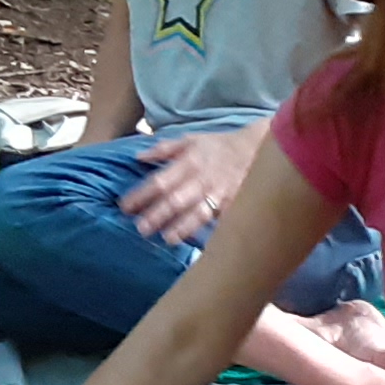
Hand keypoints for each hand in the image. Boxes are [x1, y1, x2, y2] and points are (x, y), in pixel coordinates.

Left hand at [119, 122, 262, 247]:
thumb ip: (164, 149)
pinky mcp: (236, 204)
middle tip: (140, 228)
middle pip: (176, 199)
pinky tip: (200, 244)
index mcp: (188, 162)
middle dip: (157, 214)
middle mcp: (202, 179)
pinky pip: (221, 220)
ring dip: (182, 227)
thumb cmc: (219, 146)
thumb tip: (138, 157)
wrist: (259, 148)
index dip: (141, 195)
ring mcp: (220, 193)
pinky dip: (211, 231)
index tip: (125, 207)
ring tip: (167, 239)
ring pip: (198, 212)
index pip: (159, 181)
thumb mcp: (191, 139)